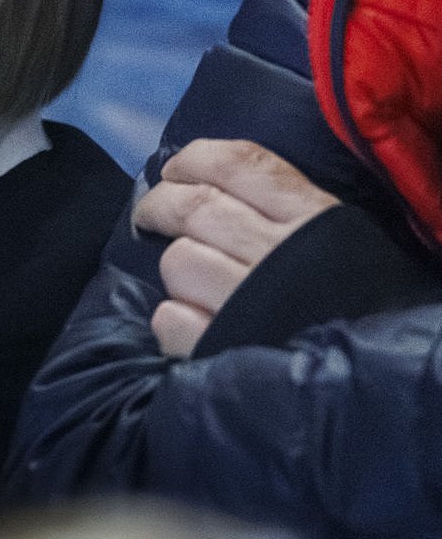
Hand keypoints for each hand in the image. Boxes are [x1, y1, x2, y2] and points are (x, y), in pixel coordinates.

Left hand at [131, 139, 338, 357]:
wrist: (386, 378)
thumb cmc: (359, 299)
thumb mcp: (342, 239)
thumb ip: (287, 209)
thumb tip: (213, 186)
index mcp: (311, 216)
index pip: (238, 164)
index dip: (193, 160)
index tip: (174, 171)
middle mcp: (278, 251)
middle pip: (194, 207)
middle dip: (160, 205)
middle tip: (152, 216)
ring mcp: (247, 300)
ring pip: (179, 261)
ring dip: (177, 268)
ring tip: (191, 281)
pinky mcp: (223, 347)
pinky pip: (171, 318)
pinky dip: (174, 319)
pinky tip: (194, 323)